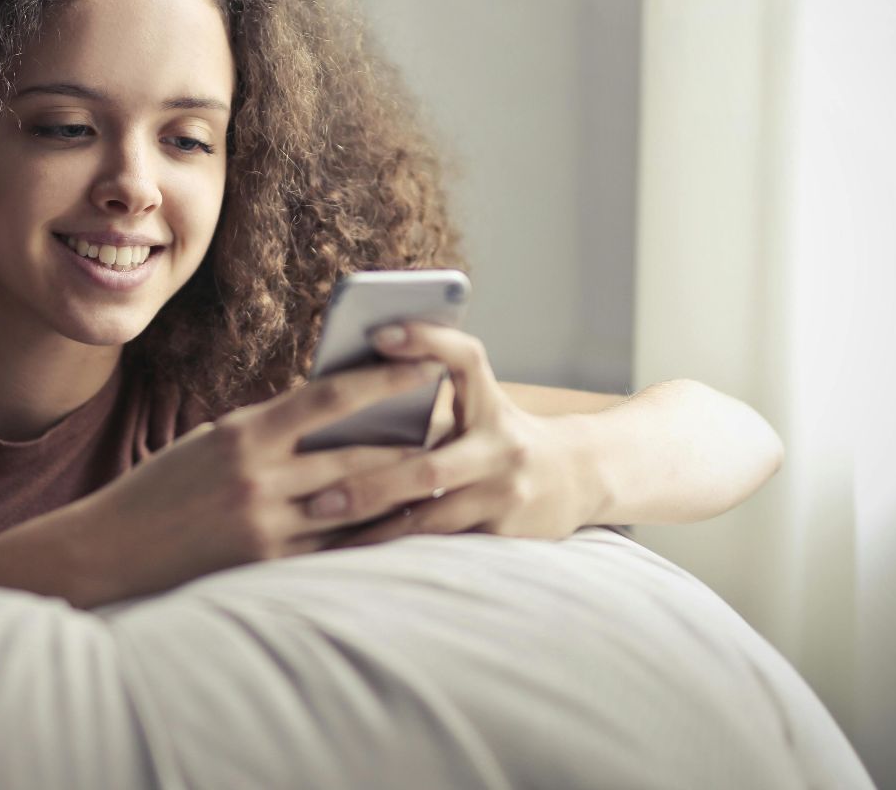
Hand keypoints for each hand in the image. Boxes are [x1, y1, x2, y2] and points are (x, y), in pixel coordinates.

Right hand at [68, 358, 442, 604]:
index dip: (383, 379)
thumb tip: (334, 414)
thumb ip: (271, 429)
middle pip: (357, 455)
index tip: (424, 364)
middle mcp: (260, 479)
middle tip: (450, 425)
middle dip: (409, 440)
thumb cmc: (164, 488)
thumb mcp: (213, 441)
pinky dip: (370, 536)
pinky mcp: (269, 567)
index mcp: (245, 434)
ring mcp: (267, 527)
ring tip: (437, 476)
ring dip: (401, 491)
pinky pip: (335, 550)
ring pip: (357, 506)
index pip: (329, 397)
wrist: (111, 549)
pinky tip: (398, 527)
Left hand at [314, 322, 606, 547]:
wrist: (579, 477)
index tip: (379, 333)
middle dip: (368, 488)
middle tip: (316, 501)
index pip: (465, 359)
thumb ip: (432, 394)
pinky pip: (443, 548)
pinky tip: (363, 562)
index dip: (426, 340)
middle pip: (427, 468)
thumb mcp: (480, 405)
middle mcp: (503, 448)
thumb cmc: (502, 435)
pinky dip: (401, 553)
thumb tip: (348, 384)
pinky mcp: (508, 535)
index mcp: (490, 404)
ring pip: (431, 520)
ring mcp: (507, 495)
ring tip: (328, 541)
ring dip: (376, 534)